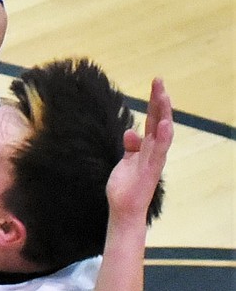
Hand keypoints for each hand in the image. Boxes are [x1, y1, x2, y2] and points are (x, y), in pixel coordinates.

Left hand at [106, 78, 172, 225]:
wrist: (124, 209)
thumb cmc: (126, 186)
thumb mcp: (126, 161)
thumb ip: (131, 146)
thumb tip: (131, 131)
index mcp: (147, 147)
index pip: (153, 121)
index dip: (154, 103)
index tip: (155, 84)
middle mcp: (153, 151)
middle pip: (159, 122)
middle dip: (159, 102)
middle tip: (158, 81)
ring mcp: (153, 160)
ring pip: (162, 134)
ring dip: (163, 115)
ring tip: (164, 96)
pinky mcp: (150, 170)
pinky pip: (158, 152)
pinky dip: (163, 139)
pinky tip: (164, 125)